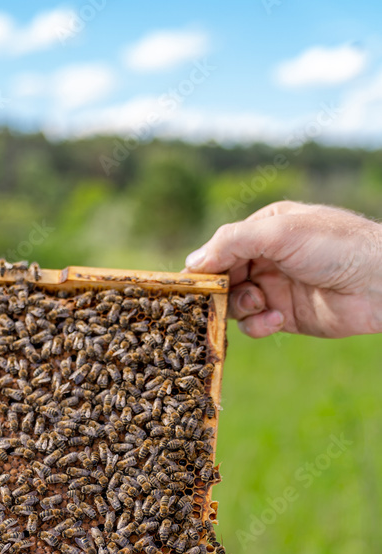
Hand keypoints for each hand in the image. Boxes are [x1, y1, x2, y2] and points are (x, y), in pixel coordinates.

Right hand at [183, 201, 381, 338]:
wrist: (380, 283)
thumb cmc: (336, 246)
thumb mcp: (279, 233)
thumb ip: (232, 243)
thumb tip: (191, 264)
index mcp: (265, 228)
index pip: (219, 249)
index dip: (205, 268)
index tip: (192, 287)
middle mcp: (267, 257)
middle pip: (223, 279)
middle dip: (220, 292)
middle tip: (217, 303)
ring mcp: (276, 287)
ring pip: (236, 305)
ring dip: (242, 308)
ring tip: (261, 305)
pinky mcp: (286, 316)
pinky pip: (255, 325)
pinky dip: (259, 325)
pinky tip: (278, 319)